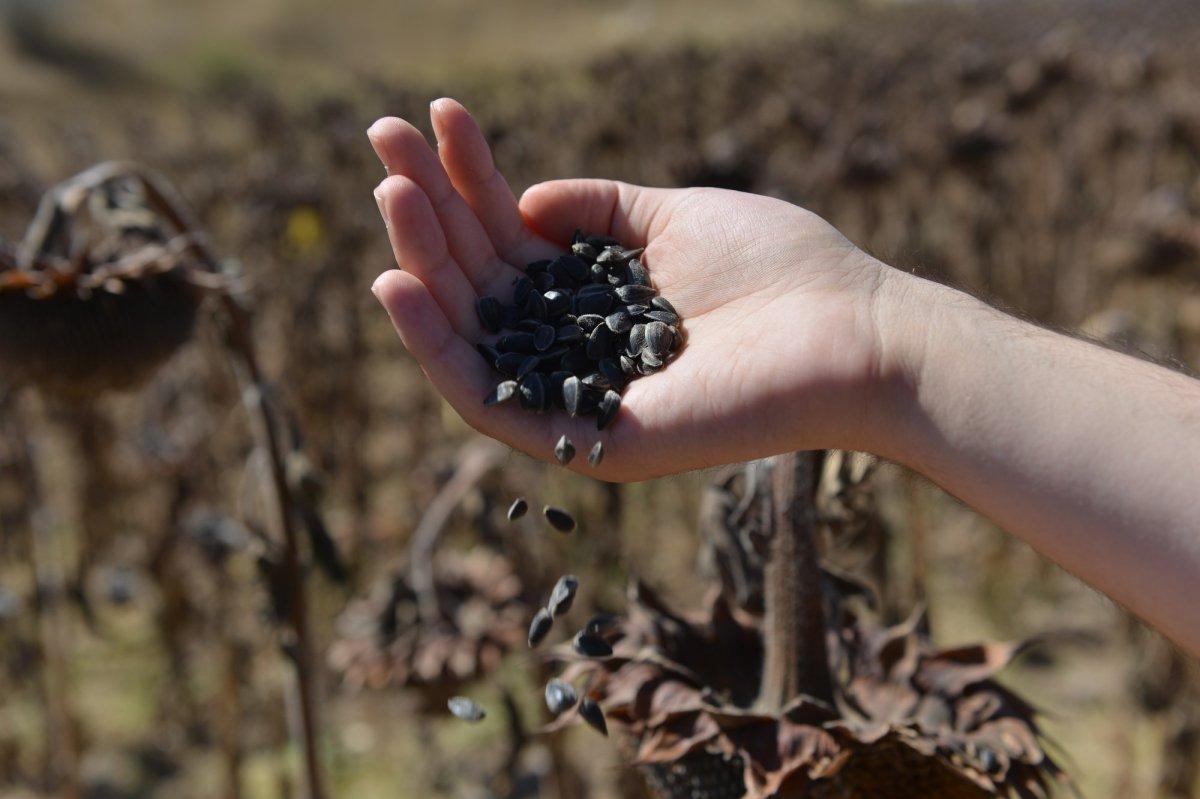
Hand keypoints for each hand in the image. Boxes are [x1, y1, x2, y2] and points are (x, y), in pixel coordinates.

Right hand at [369, 98, 902, 480]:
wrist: (852, 331)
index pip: (512, 238)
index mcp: (597, 296)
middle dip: (429, 208)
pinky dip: (438, 348)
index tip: (438, 116)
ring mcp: (576, 396)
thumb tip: (522, 201)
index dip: (469, 178)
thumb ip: (599, 207)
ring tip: (392, 193)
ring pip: (473, 335)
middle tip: (383, 137)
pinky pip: (489, 403)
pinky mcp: (586, 441)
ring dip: (424, 265)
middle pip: (482, 279)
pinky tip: (402, 284)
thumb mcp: (672, 215)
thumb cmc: (780, 268)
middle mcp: (577, 347)